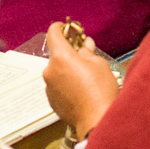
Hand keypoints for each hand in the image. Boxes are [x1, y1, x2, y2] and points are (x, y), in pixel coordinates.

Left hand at [43, 22, 119, 140]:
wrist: (96, 120)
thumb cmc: (100, 90)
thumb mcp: (99, 64)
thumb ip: (87, 52)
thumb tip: (84, 45)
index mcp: (61, 57)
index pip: (53, 34)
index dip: (60, 28)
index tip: (66, 28)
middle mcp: (50, 70)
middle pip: (56, 54)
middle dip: (68, 52)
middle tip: (83, 54)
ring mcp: (49, 87)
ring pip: (57, 71)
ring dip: (67, 69)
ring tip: (85, 77)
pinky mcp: (51, 100)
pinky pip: (57, 85)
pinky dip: (66, 83)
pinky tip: (80, 90)